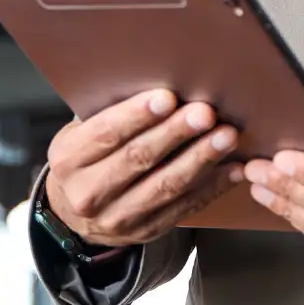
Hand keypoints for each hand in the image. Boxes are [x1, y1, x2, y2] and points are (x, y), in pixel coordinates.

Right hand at [45, 89, 242, 246]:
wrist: (74, 212)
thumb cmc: (88, 154)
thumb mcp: (83, 130)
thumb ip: (112, 109)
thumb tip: (160, 73)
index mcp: (69, 160)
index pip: (105, 134)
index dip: (137, 115)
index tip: (168, 97)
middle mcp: (88, 193)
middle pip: (138, 159)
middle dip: (175, 133)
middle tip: (205, 113)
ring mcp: (116, 218)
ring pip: (165, 186)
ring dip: (201, 159)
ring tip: (227, 136)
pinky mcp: (145, 231)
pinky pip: (184, 208)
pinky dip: (213, 187)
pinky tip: (234, 168)